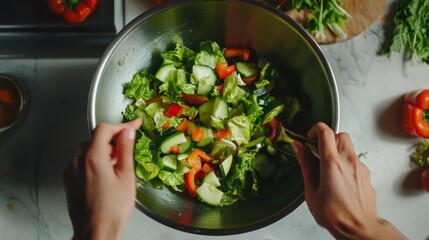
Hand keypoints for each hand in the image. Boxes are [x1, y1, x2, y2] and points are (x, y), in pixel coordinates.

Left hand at [64, 118, 141, 239]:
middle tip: (126, 152)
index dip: (121, 125)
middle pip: (95, 139)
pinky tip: (105, 177)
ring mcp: (71, 171)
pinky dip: (93, 163)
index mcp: (92, 157)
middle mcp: (77, 161)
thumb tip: (128, 132)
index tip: (134, 125)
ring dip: (102, 153)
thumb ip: (125, 149)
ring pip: (88, 151)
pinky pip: (81, 163)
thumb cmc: (112, 208)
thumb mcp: (126, 175)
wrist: (96, 230)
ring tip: (116, 169)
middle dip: (112, 142)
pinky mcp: (69, 181)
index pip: (104, 129)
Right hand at [292, 122, 405, 238]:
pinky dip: (346, 162)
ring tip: (328, 169)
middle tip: (319, 151)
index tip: (310, 137)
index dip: (316, 129)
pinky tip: (339, 179)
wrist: (359, 228)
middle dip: (329, 138)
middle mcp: (348, 161)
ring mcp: (360, 167)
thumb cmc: (334, 214)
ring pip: (349, 147)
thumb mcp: (311, 190)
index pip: (325, 132)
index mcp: (331, 163)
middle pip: (340, 135)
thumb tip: (298, 147)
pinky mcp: (366, 174)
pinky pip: (355, 160)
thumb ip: (306, 164)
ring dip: (337, 151)